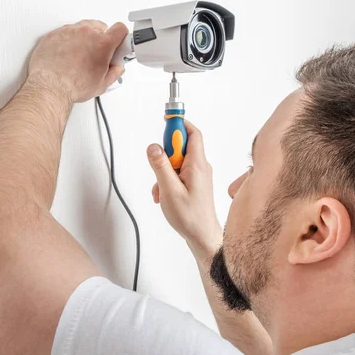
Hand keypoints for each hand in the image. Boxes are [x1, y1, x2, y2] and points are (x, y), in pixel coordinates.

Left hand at [27, 20, 127, 102]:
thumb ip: (115, 72)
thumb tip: (117, 68)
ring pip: (83, 27)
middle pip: (100, 26)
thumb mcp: (102, 84)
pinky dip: (69, 40)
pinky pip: (66, 32)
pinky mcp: (55, 33)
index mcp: (102, 44)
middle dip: (101, 39)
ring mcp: (69, 31)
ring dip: (85, 38)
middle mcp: (86, 33)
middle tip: (97, 54)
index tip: (117, 44)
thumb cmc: (72, 85)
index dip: (121, 37)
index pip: (120, 29)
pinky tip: (68, 55)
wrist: (49, 86)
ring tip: (80, 56)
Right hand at [147, 121, 222, 259]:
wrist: (201, 235)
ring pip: (177, 161)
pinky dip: (168, 180)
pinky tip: (163, 194)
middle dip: (165, 155)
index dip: (178, 124)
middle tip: (158, 168)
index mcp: (197, 164)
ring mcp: (198, 174)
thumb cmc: (189, 216)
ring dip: (164, 171)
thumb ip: (160, 166)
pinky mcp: (194, 182)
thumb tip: (153, 146)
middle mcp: (200, 166)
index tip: (166, 119)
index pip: (192, 133)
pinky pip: (178, 172)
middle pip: (181, 146)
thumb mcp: (169, 190)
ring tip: (161, 189)